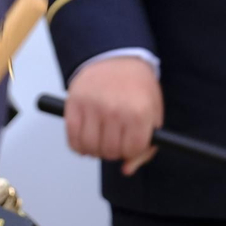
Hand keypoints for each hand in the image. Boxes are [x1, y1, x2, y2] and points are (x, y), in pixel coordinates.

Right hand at [64, 56, 163, 175]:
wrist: (116, 56)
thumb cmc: (136, 87)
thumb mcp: (152, 112)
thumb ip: (146, 146)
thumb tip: (127, 169)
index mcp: (139, 112)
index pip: (132, 150)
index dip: (131, 150)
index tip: (130, 141)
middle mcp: (116, 110)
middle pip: (111, 152)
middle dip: (114, 150)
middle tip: (114, 137)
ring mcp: (93, 107)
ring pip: (91, 150)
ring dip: (95, 149)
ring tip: (100, 137)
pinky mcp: (74, 105)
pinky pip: (73, 141)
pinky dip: (79, 146)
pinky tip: (86, 137)